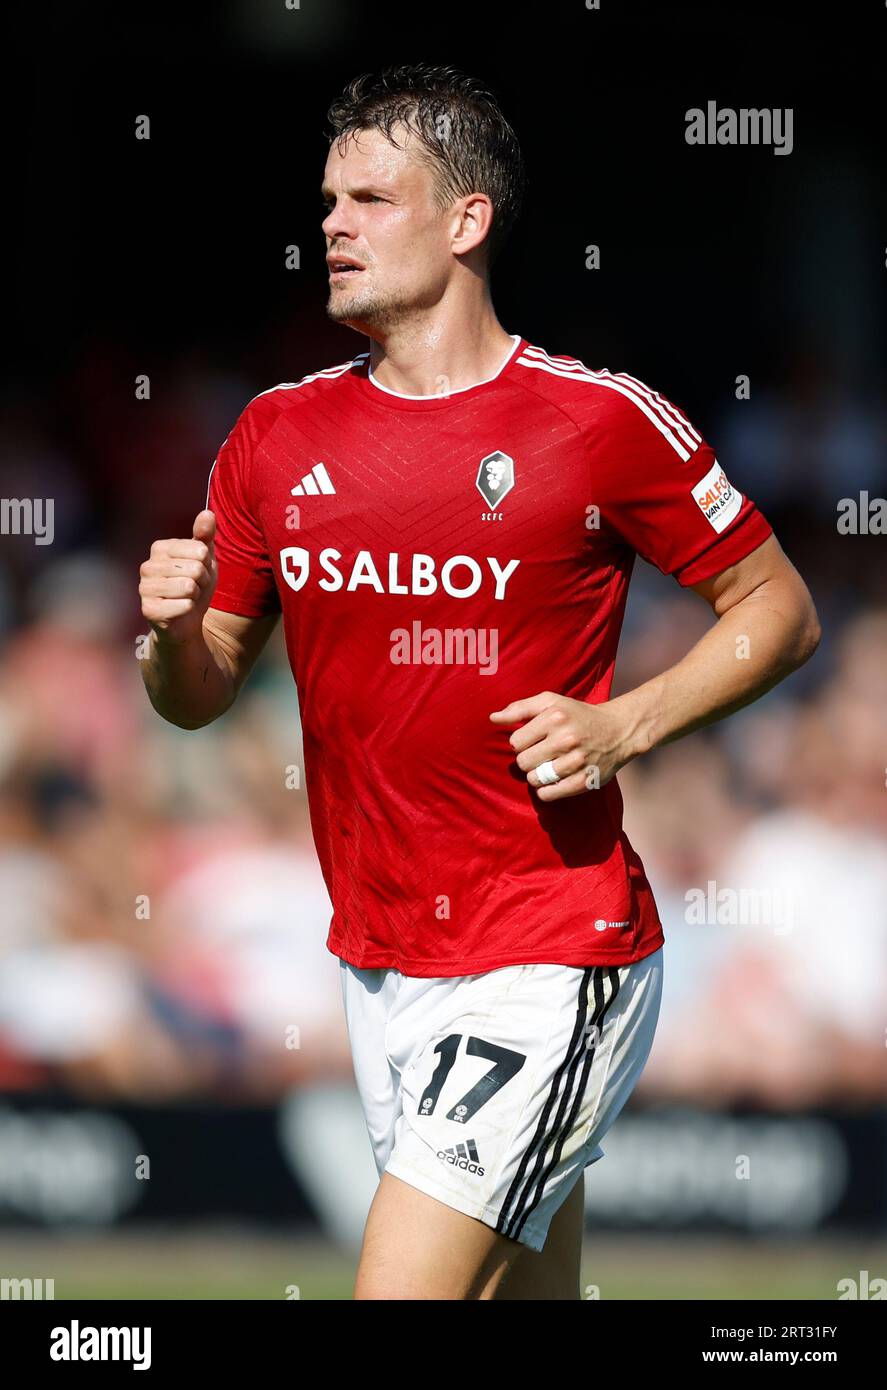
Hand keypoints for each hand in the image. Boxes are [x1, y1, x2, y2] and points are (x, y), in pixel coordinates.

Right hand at [139, 509, 217, 644]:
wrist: (186, 621)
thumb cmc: (195, 586)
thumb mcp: (204, 559)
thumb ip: (205, 536)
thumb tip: (207, 513)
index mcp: (160, 548)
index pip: (200, 550)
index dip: (206, 565)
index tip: (198, 572)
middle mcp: (148, 566)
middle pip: (195, 568)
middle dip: (202, 582)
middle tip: (193, 589)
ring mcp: (145, 588)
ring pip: (189, 587)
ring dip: (195, 596)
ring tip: (187, 598)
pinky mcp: (149, 610)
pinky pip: (184, 605)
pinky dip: (189, 610)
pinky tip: (180, 611)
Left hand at [488, 690, 638, 799]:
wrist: (619, 730)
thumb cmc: (578, 715)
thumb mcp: (551, 702)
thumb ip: (520, 708)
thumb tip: (492, 718)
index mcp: (555, 716)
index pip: (515, 742)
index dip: (521, 742)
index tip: (533, 740)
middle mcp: (567, 738)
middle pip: (523, 762)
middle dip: (528, 760)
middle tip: (541, 755)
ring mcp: (577, 761)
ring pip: (535, 779)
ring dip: (537, 776)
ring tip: (547, 767)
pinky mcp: (585, 781)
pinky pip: (549, 794)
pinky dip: (546, 791)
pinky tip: (552, 780)